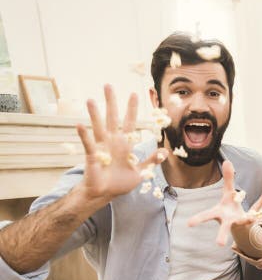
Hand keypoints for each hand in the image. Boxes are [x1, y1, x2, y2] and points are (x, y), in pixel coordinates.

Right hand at [75, 85, 168, 202]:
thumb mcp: (141, 172)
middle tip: (108, 85)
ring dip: (94, 114)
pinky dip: (84, 135)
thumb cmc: (120, 183)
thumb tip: (165, 152)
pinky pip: (88, 144)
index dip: (132, 109)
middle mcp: (112, 142)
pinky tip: (79, 125)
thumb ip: (151, 161)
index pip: (129, 122)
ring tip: (91, 100)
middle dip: (111, 103)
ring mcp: (101, 147)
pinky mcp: (92, 156)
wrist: (105, 194)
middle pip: (112, 118)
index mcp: (125, 144)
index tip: (134, 94)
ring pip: (98, 127)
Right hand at [187, 160, 261, 245]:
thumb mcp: (228, 192)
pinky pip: (256, 210)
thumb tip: (227, 161)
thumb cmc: (231, 206)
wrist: (242, 221)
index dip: (198, 219)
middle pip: (224, 228)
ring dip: (247, 220)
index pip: (207, 216)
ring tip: (252, 217)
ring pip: (243, 222)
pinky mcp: (250, 221)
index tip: (189, 224)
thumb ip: (228, 179)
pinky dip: (261, 202)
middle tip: (220, 244)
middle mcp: (228, 220)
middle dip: (222, 235)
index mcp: (219, 213)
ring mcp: (240, 222)